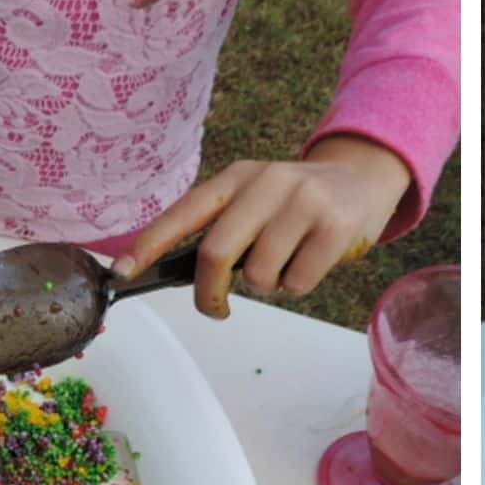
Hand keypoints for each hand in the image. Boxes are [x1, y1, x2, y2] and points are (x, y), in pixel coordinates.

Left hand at [110, 136, 412, 318]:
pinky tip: (311, 261)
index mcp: (238, 177)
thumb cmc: (298, 201)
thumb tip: (180, 274)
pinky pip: (298, 282)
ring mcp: (304, 201)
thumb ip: (225, 226)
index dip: (149, 244)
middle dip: (209, 293)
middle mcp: (268, 182)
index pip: (184, 212)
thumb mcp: (257, 197)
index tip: (121, 272)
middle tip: (216, 308)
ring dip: (268, 285)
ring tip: (286, 263)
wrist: (363, 177)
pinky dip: (298, 285)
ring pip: (260, 275)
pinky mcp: (335, 226)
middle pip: (217, 252)